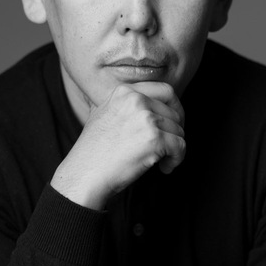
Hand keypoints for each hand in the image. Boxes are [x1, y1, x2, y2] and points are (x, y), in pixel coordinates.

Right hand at [51, 82, 184, 209]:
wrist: (85, 174)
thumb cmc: (93, 151)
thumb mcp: (102, 113)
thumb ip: (122, 104)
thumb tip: (146, 102)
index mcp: (125, 92)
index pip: (166, 91)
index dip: (175, 108)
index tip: (173, 124)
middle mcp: (136, 100)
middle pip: (175, 113)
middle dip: (175, 132)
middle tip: (168, 147)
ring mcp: (146, 118)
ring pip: (179, 131)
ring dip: (174, 149)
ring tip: (161, 161)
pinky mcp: (154, 139)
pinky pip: (180, 147)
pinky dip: (176, 159)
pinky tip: (164, 168)